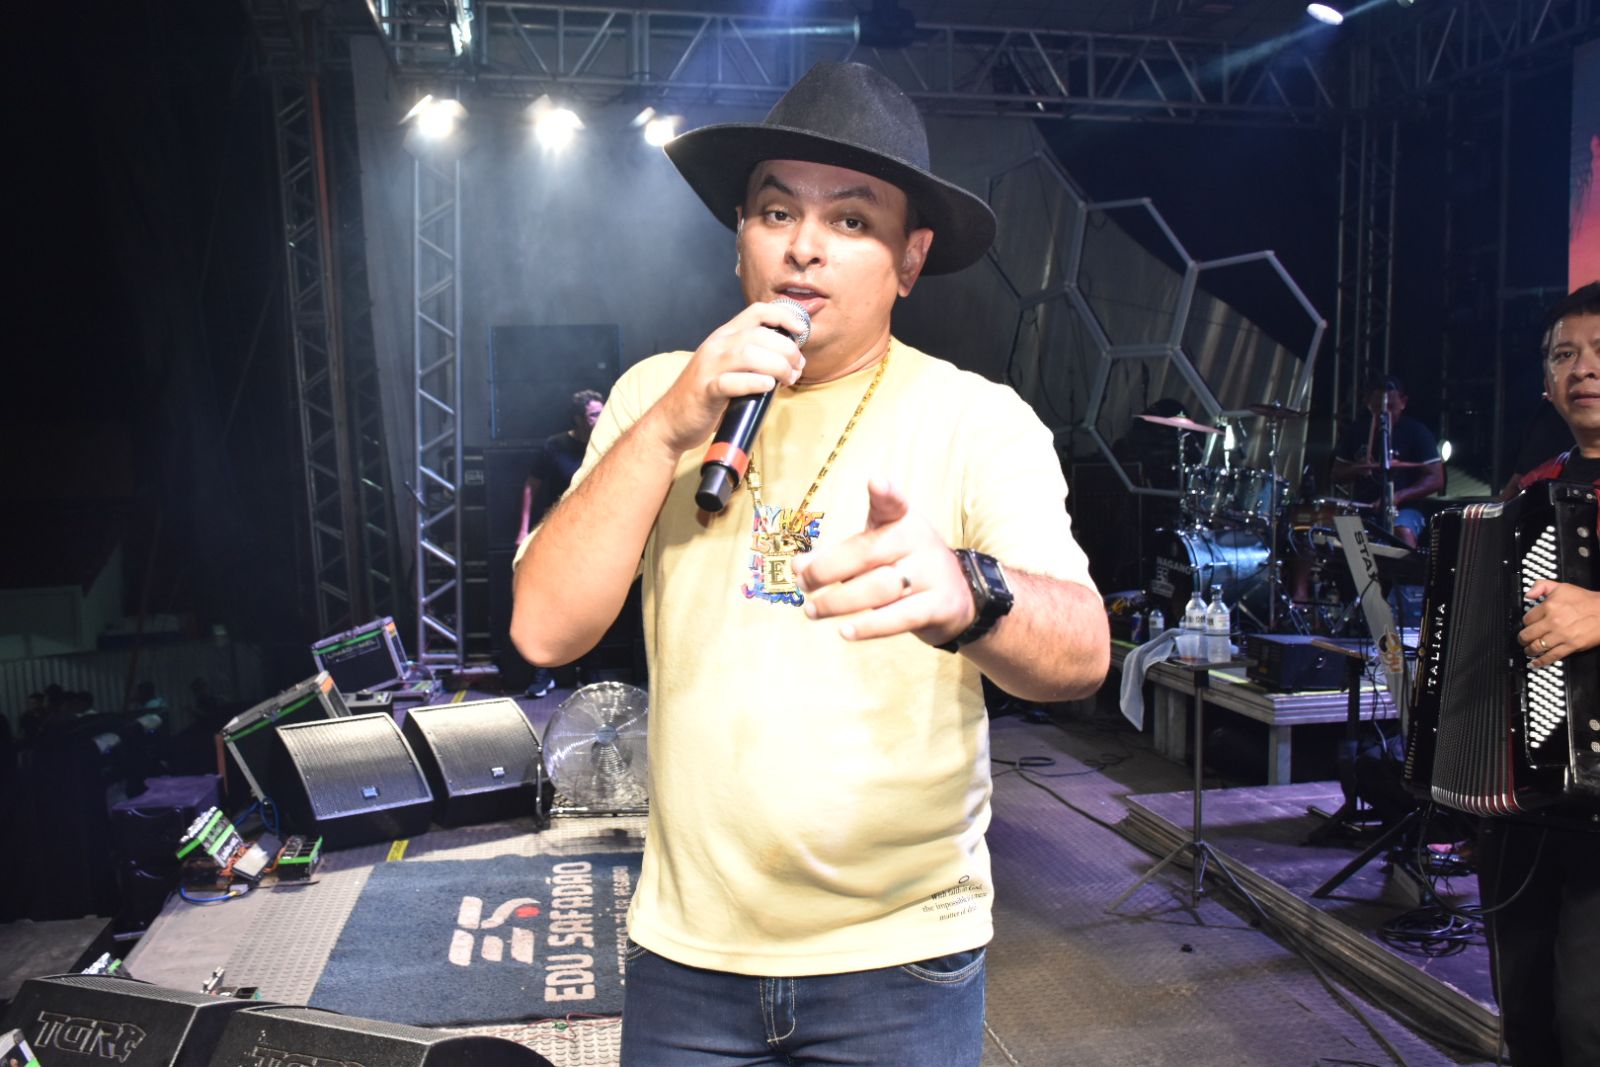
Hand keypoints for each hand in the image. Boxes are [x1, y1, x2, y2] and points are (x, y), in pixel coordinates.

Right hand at [640, 302, 807, 456]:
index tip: (801, 330)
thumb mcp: (728, 368)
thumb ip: (753, 360)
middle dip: (787, 349)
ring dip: (776, 365)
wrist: (671, 421)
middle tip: (797, 367)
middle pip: (759, 334)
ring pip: (748, 354)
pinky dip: (753, 382)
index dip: (784, 316)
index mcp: (724, 337)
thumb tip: (789, 363)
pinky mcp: (705, 391)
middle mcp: (716, 346)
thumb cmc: (706, 396)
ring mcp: (709, 367)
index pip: (757, 312)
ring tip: (788, 378)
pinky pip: (730, 382)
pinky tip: (768, 387)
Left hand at [793, 479, 975, 645]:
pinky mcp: (939, 605)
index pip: (893, 503)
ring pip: (879, 587)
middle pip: (868, 552)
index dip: (885, 494)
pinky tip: (845, 632)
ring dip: (839, 601)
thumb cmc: (903, 568)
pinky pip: (899, 617)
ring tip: (812, 610)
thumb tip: (798, 566)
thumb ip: (836, 557)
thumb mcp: (873, 552)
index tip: (876, 483)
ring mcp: (932, 573)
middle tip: (803, 583)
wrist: (957, 598)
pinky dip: (869, 626)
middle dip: (827, 569)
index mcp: (902, 520)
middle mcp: (919, 541)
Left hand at [1519, 580, 1599, 667]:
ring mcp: (1561, 635)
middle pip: (1527, 634)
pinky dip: (1541, 661)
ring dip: (1529, 650)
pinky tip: (1535, 663)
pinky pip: (1551, 656)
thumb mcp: (1562, 587)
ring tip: (1528, 651)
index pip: (1526, 619)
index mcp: (1549, 607)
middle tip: (1523, 640)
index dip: (1525, 623)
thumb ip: (1541, 586)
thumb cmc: (1587, 601)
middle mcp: (1553, 622)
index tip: (1527, 625)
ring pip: (1537, 647)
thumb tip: (1528, 594)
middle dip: (1522, 639)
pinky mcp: (1571, 646)